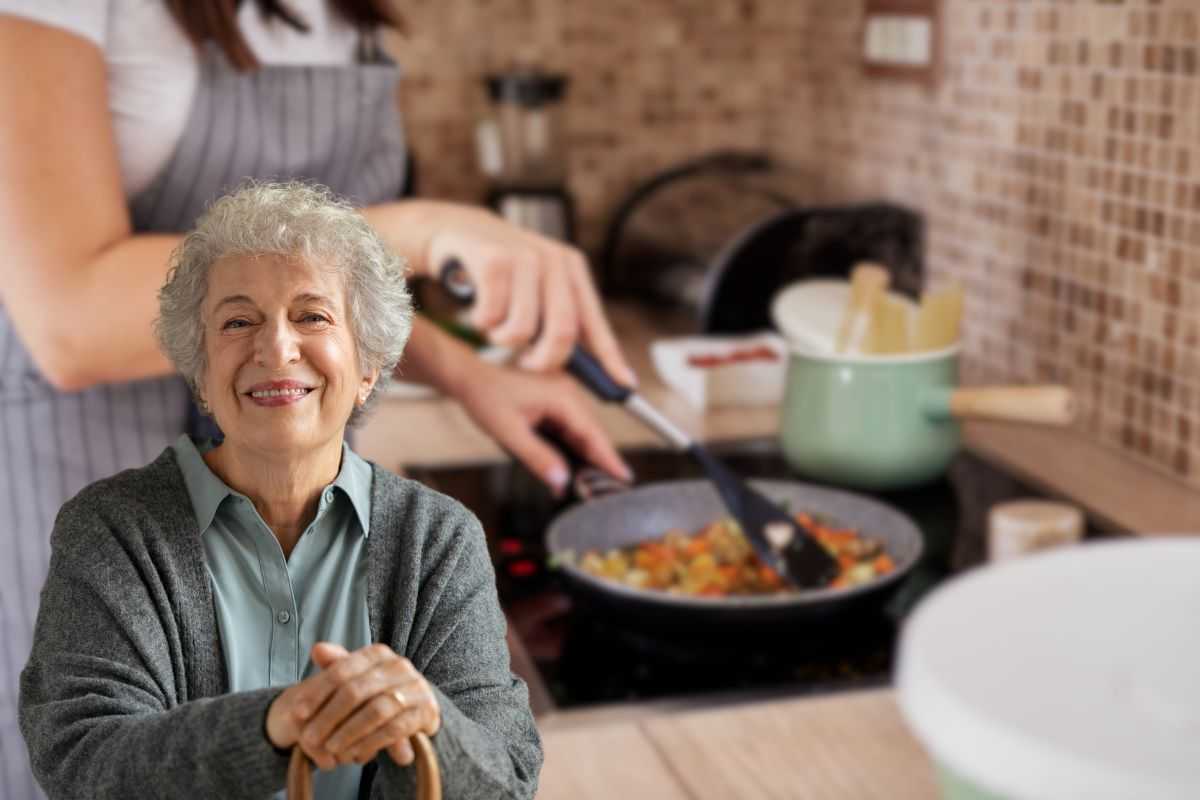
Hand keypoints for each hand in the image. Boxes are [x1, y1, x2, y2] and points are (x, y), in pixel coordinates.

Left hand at [265, 643, 439, 769]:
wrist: (420, 705)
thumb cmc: (380, 690)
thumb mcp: (358, 676)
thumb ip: (337, 665)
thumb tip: (317, 649)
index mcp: (378, 653)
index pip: (342, 670)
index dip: (317, 692)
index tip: (298, 713)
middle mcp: (399, 666)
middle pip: (356, 691)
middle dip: (329, 717)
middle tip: (309, 738)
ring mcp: (416, 687)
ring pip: (376, 710)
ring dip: (349, 732)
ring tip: (330, 748)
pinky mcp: (426, 711)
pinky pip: (396, 728)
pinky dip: (372, 742)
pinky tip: (355, 753)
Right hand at [420, 203, 636, 385]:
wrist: (456, 232)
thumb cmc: (502, 273)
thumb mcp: (538, 289)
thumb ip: (562, 321)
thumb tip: (596, 368)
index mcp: (572, 268)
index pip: (595, 322)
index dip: (610, 357)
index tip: (625, 386)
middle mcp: (554, 260)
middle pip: (562, 332)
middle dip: (544, 360)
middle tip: (528, 364)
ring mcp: (525, 257)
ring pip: (523, 330)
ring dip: (503, 339)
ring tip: (496, 324)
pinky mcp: (494, 260)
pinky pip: (493, 318)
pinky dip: (482, 324)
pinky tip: (478, 309)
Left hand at [453, 360, 632, 495]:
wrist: (469, 378)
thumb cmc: (486, 398)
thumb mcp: (509, 433)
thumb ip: (537, 458)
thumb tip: (561, 481)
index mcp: (562, 397)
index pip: (592, 433)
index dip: (609, 457)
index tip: (625, 477)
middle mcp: (567, 394)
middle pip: (592, 433)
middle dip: (601, 462)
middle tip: (612, 490)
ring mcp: (562, 398)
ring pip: (582, 433)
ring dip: (588, 457)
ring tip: (596, 484)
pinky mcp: (554, 404)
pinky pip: (570, 429)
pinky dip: (574, 449)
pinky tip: (575, 468)